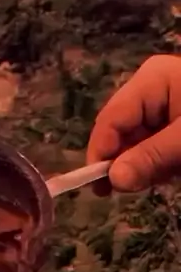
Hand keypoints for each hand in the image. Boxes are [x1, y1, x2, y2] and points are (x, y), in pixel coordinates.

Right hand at [87, 55, 180, 191]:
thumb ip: (152, 158)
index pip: (111, 118)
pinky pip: (154, 142)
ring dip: (144, 163)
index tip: (98, 188)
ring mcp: (163, 103)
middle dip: (124, 160)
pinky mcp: (174, 119)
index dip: (101, 153)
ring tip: (165, 176)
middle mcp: (151, 88)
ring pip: (137, 139)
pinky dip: (159, 161)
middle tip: (130, 191)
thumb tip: (113, 181)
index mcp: (151, 80)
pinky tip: (173, 169)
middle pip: (121, 129)